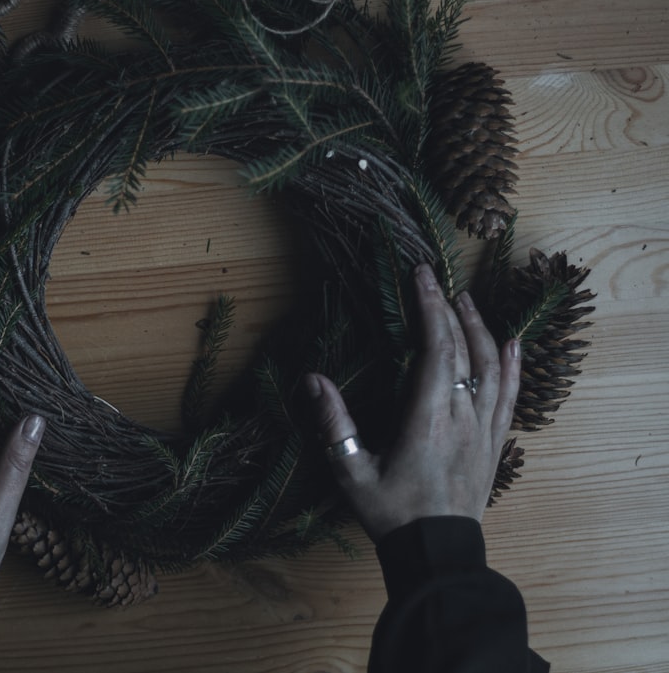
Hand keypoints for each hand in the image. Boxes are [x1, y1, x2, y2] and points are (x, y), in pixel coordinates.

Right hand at [305, 264, 520, 542]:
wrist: (436, 552)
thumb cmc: (391, 513)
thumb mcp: (351, 472)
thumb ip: (334, 424)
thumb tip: (313, 379)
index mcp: (427, 418)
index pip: (435, 348)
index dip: (429, 307)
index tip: (421, 275)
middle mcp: (461, 417)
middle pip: (462, 349)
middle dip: (448, 307)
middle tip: (435, 277)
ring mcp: (483, 430)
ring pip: (490, 366)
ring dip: (479, 328)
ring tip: (466, 300)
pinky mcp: (494, 443)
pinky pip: (509, 396)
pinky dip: (513, 366)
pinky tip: (513, 344)